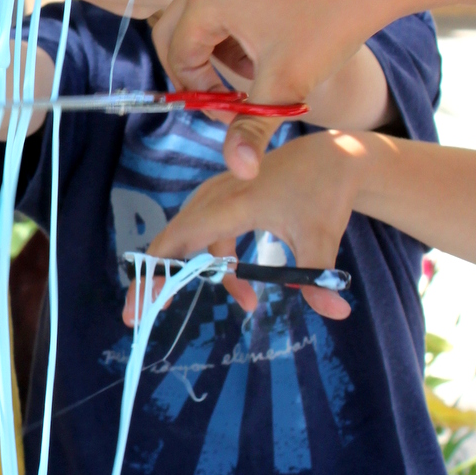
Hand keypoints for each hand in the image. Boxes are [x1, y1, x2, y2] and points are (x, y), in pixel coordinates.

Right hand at [122, 131, 362, 323]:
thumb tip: (337, 312)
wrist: (331, 158)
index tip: (144, 303)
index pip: (181, 241)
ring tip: (169, 304)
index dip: (156, 272)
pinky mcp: (223, 200)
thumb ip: (319, 277)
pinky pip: (203, 234)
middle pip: (170, 240)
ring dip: (180, 272)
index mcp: (233, 205)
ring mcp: (216, 196)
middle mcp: (215, 198)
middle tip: (138, 316)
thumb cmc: (324, 193)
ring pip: (185, 238)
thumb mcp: (323, 237)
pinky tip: (240, 289)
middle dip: (152, 279)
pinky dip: (210, 263)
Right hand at [156, 0, 378, 178]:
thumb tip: (239, 173)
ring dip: (221, 46)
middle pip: (178, 30)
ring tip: (261, 66)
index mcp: (206, 0)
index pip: (177, 57)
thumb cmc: (330, 25)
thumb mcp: (287, 84)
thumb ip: (252, 127)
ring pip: (205, 12)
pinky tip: (279, 36)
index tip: (234, 111)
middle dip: (199, 68)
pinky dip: (241, 20)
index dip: (200, 93)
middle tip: (230, 94)